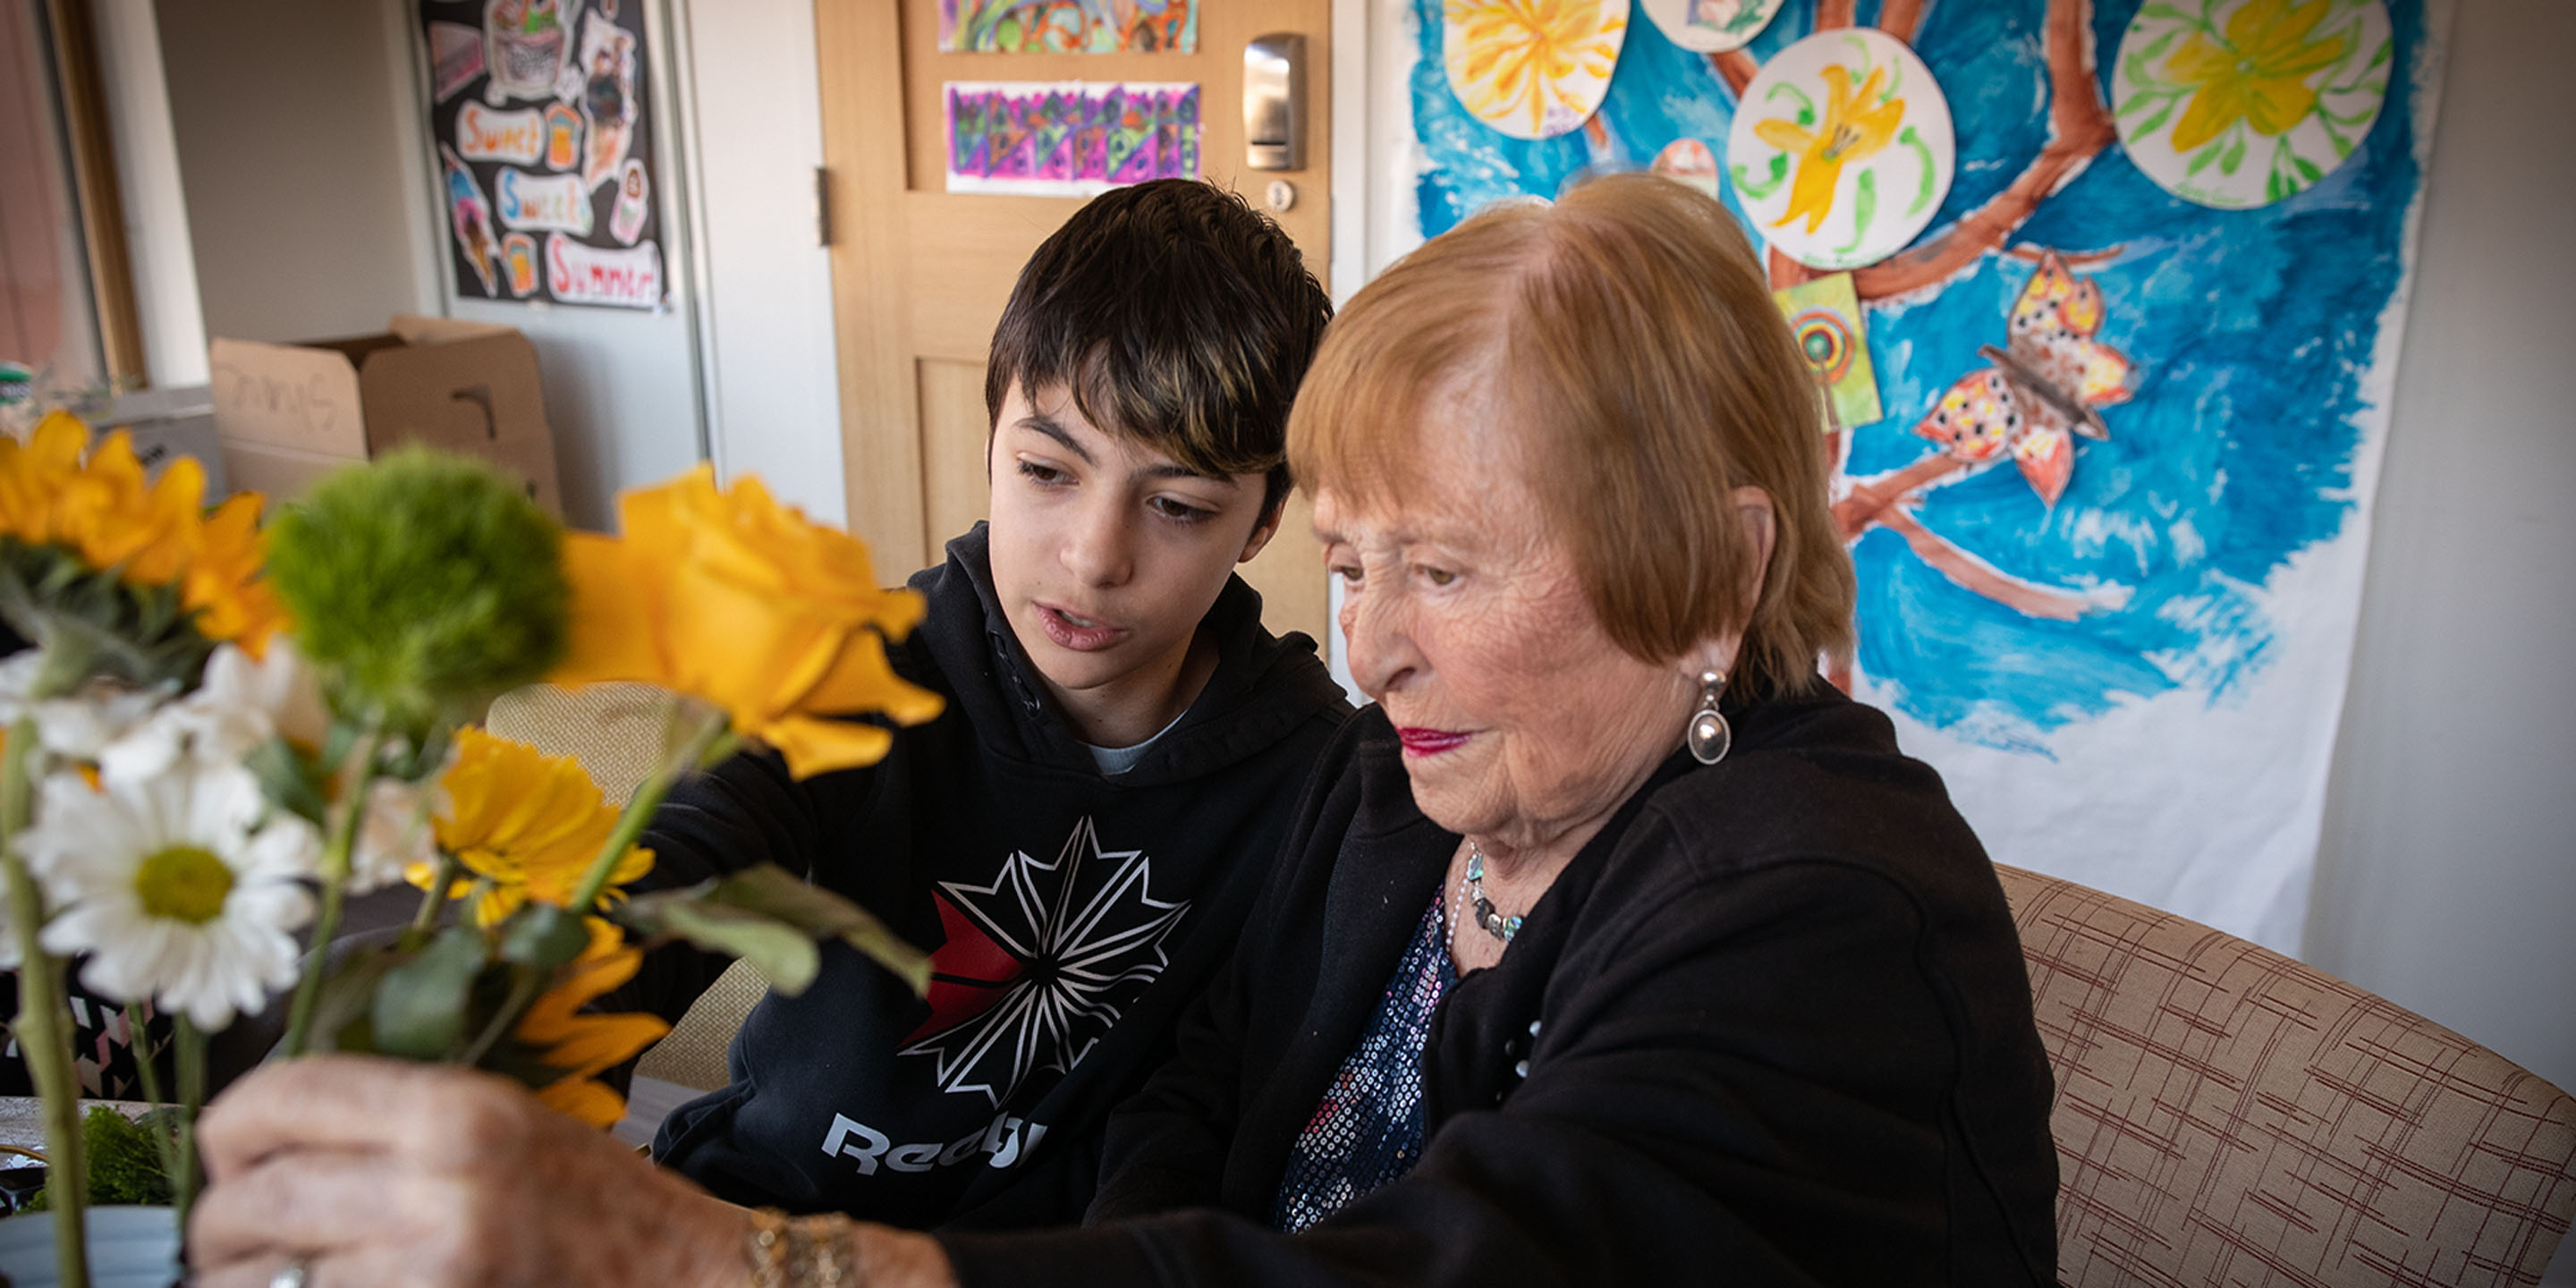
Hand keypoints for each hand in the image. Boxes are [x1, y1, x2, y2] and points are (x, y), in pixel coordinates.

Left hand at [188, 1055, 950, 1287]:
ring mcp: (430, 1271)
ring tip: (278, 1280)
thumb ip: (392, 1121)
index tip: (230, 1154)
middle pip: (250, 1199)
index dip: (231, 1129)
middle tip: (241, 1240)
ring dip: (247, 1284)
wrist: (688, 1281)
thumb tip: (261, 1139)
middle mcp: (438, 1187)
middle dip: (224, 1227)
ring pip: (255, 1281)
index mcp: (458, 1112)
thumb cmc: (598, 1209)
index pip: (280, 1098)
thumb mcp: (506, 1124)